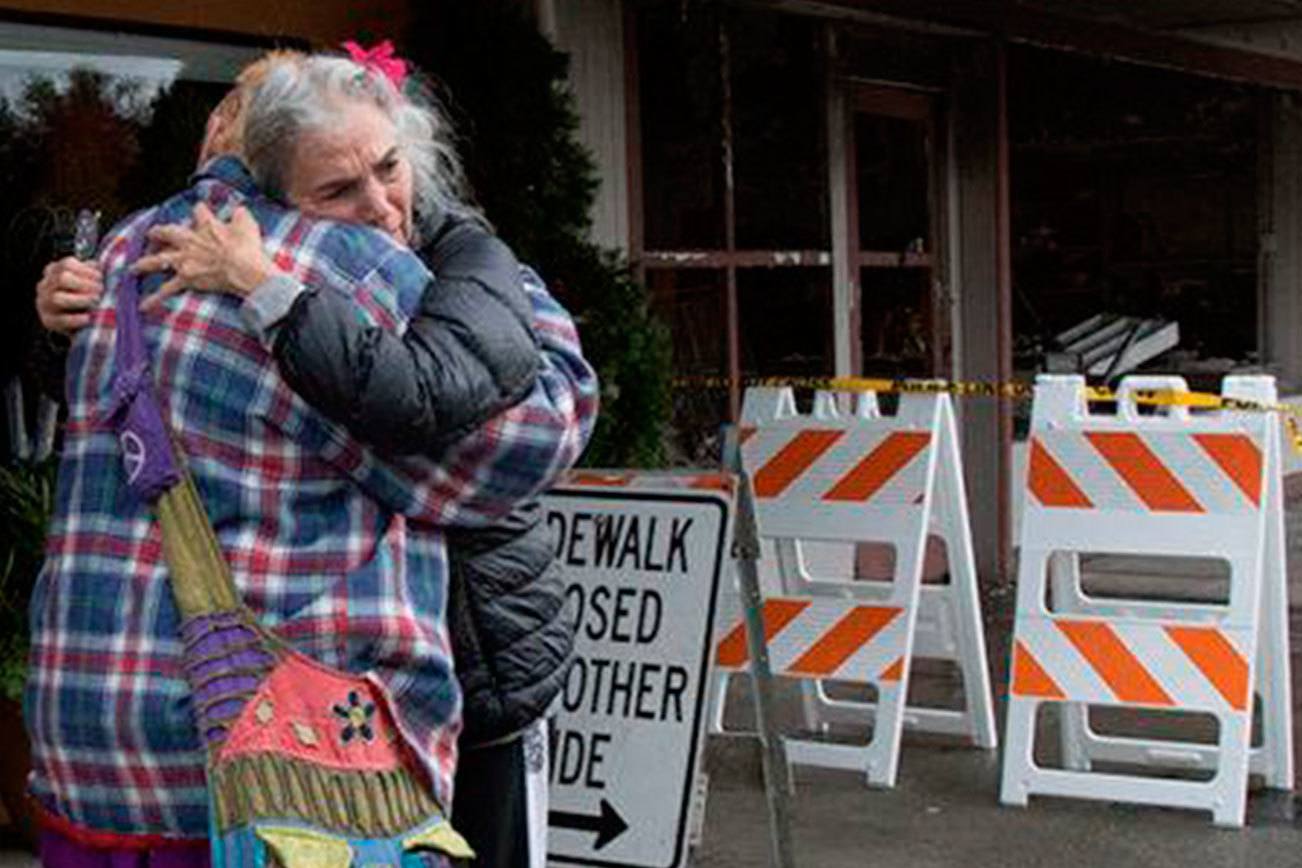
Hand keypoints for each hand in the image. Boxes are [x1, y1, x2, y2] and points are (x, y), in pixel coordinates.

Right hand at [36, 256, 102, 334]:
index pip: (67, 264)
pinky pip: (59, 320)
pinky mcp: (48, 321)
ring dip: (80, 300)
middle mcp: (45, 285)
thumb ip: (95, 271)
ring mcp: (44, 303)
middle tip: (100, 291)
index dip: (87, 270)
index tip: (101, 278)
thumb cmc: (89, 295)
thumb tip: (105, 266)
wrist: (83, 323)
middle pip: (62, 279)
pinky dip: (75, 319)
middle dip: (85, 285)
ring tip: (95, 302)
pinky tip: (88, 318)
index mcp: (54, 271)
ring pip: (57, 298)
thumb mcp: (91, 280)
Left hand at [136, 203, 275, 309]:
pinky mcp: (187, 278)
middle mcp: (189, 241)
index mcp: (205, 225)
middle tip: (152, 234)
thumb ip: (239, 214)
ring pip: (157, 260)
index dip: (200, 212)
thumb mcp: (247, 223)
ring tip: (134, 267)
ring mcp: (185, 260)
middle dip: (158, 233)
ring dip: (144, 264)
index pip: (198, 212)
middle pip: (166, 232)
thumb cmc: (248, 248)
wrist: (245, 270)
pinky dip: (154, 299)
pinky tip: (144, 306)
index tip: (201, 212)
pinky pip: (166, 289)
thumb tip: (238, 211)